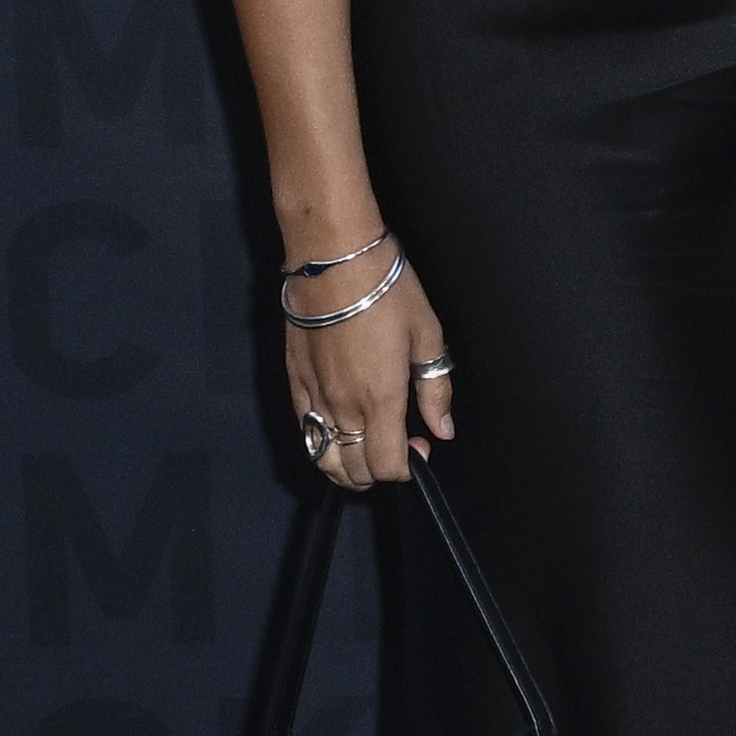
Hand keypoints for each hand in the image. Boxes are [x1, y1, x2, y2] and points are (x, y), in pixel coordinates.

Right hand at [284, 246, 453, 488]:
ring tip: (366, 450)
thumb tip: (443, 429)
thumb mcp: (427, 337)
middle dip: (377, 472)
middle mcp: (342, 406)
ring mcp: (313, 396)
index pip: (385, 464)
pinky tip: (339, 429)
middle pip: (351, 469)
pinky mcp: (292, 381)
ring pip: (321, 456)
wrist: (334, 263)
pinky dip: (321, 441)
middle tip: (396, 449)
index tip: (421, 448)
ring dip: (345, 466)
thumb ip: (435, 390)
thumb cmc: (387, 293)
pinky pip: (303, 428)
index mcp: (380, 398)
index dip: (406, 468)